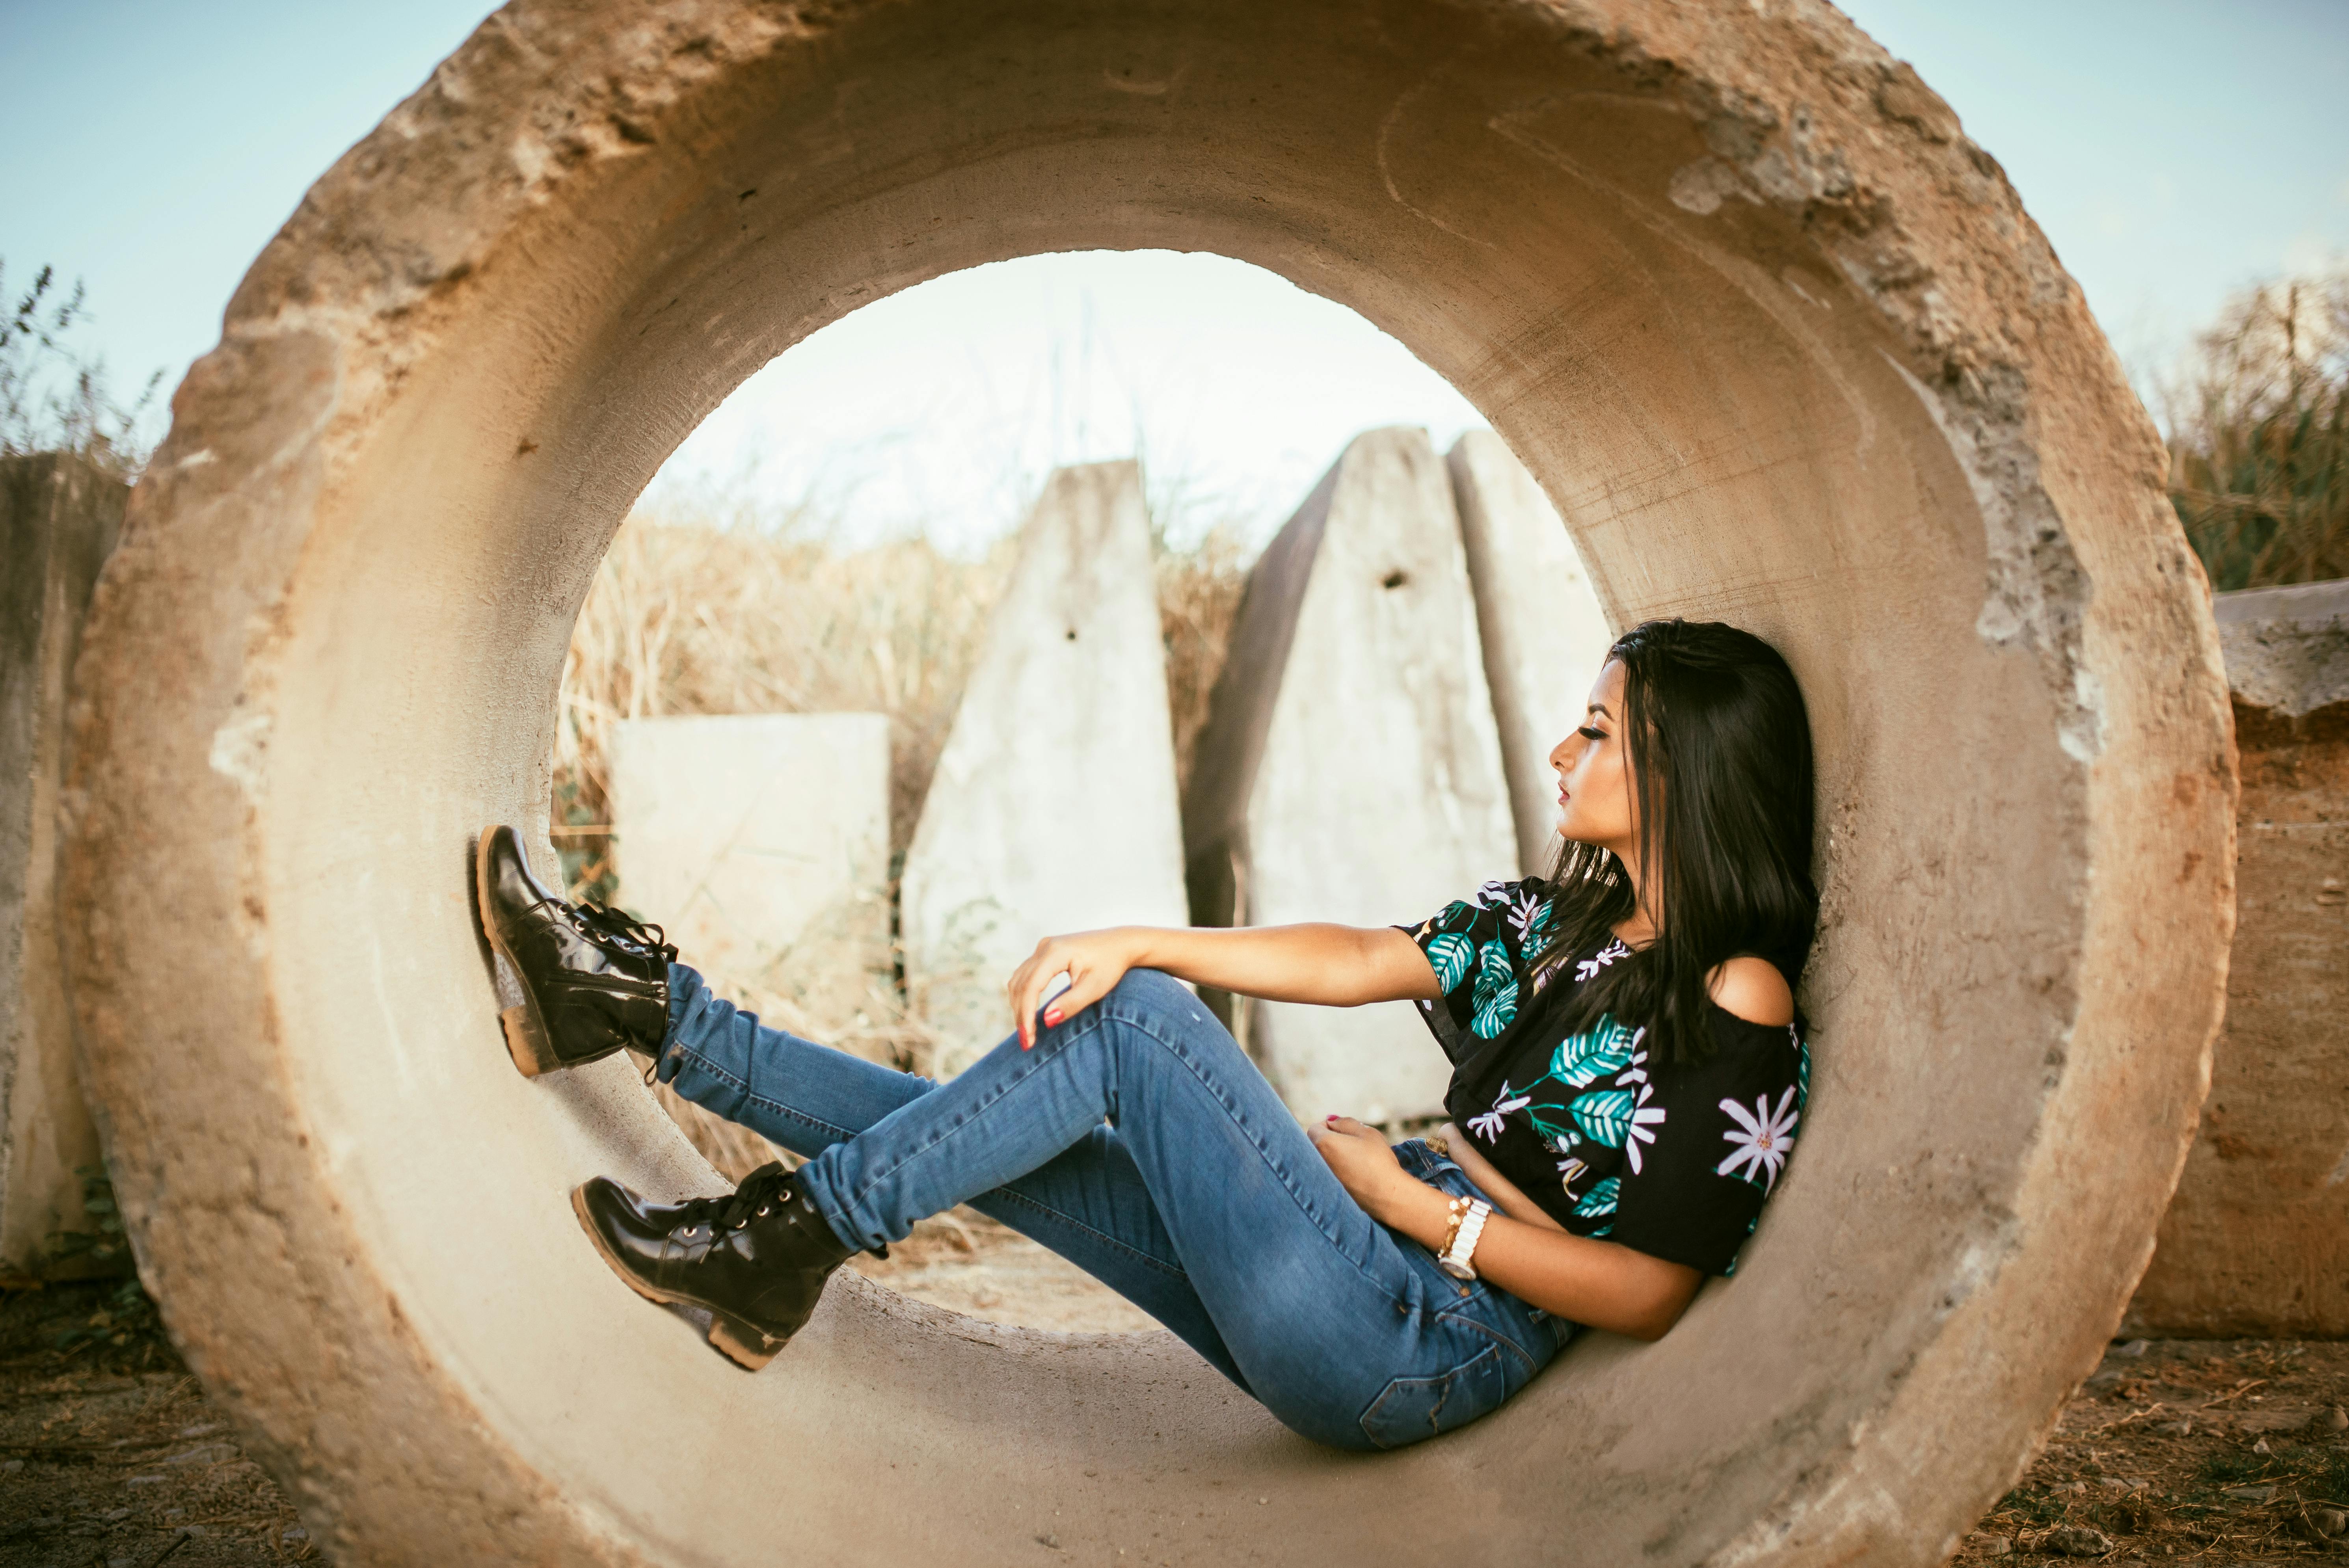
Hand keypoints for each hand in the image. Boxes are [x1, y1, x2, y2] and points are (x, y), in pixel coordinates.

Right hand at [1005, 928, 1144, 1048]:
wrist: (1122, 943)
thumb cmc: (1111, 965)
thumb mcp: (1095, 987)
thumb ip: (1071, 1004)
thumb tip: (1047, 1020)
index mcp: (1055, 952)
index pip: (1031, 987)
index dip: (1026, 1015)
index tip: (1028, 1039)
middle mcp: (1044, 946)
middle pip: (1020, 984)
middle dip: (1021, 1014)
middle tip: (1027, 1042)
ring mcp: (1043, 947)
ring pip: (1019, 980)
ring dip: (1019, 1006)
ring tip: (1027, 1031)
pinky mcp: (1044, 952)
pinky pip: (1025, 975)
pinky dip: (1023, 995)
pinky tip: (1029, 1013)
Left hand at [1309, 1115, 1416, 1222]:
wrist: (1386, 1196)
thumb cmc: (1378, 1160)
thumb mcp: (1366, 1133)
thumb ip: (1345, 1122)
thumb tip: (1330, 1120)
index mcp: (1323, 1144)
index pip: (1315, 1129)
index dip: (1330, 1126)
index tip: (1347, 1131)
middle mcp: (1317, 1163)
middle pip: (1318, 1146)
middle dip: (1332, 1142)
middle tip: (1355, 1145)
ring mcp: (1323, 1180)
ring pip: (1324, 1162)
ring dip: (1336, 1157)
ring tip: (1359, 1161)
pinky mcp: (1331, 1193)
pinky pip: (1330, 1177)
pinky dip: (1340, 1173)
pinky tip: (1358, 1175)